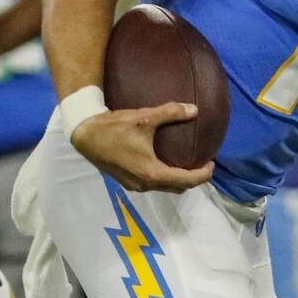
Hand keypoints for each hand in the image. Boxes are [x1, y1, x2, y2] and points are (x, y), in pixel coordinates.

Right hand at [70, 103, 213, 192]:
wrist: (85, 135)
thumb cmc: (114, 128)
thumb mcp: (144, 118)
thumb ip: (170, 113)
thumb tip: (194, 109)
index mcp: (151, 173)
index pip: (186, 180)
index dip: (203, 174)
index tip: (212, 164)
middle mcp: (144, 184)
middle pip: (177, 188)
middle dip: (193, 179)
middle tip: (202, 163)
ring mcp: (133, 185)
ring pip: (164, 188)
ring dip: (177, 179)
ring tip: (185, 163)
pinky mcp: (125, 181)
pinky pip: (152, 185)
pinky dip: (164, 178)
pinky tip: (163, 162)